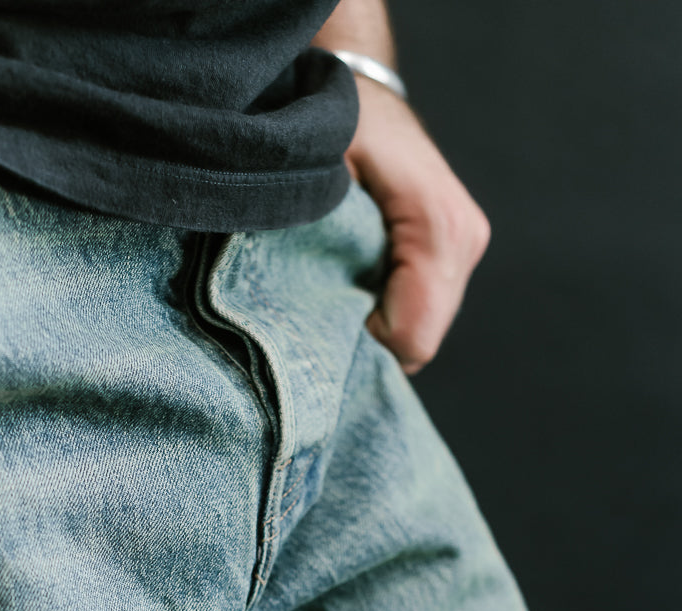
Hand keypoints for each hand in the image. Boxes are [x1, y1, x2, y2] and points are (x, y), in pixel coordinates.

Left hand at [347, 74, 490, 374]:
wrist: (358, 91)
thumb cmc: (332, 126)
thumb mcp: (317, 176)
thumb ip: (324, 242)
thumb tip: (322, 318)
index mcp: (437, 227)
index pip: (413, 339)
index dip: (365, 345)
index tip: (326, 315)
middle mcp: (464, 240)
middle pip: (421, 343)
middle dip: (371, 340)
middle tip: (325, 307)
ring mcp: (467, 244)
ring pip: (424, 330)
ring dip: (380, 323)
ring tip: (342, 286)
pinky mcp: (460, 248)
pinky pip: (425, 309)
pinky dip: (390, 309)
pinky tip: (361, 280)